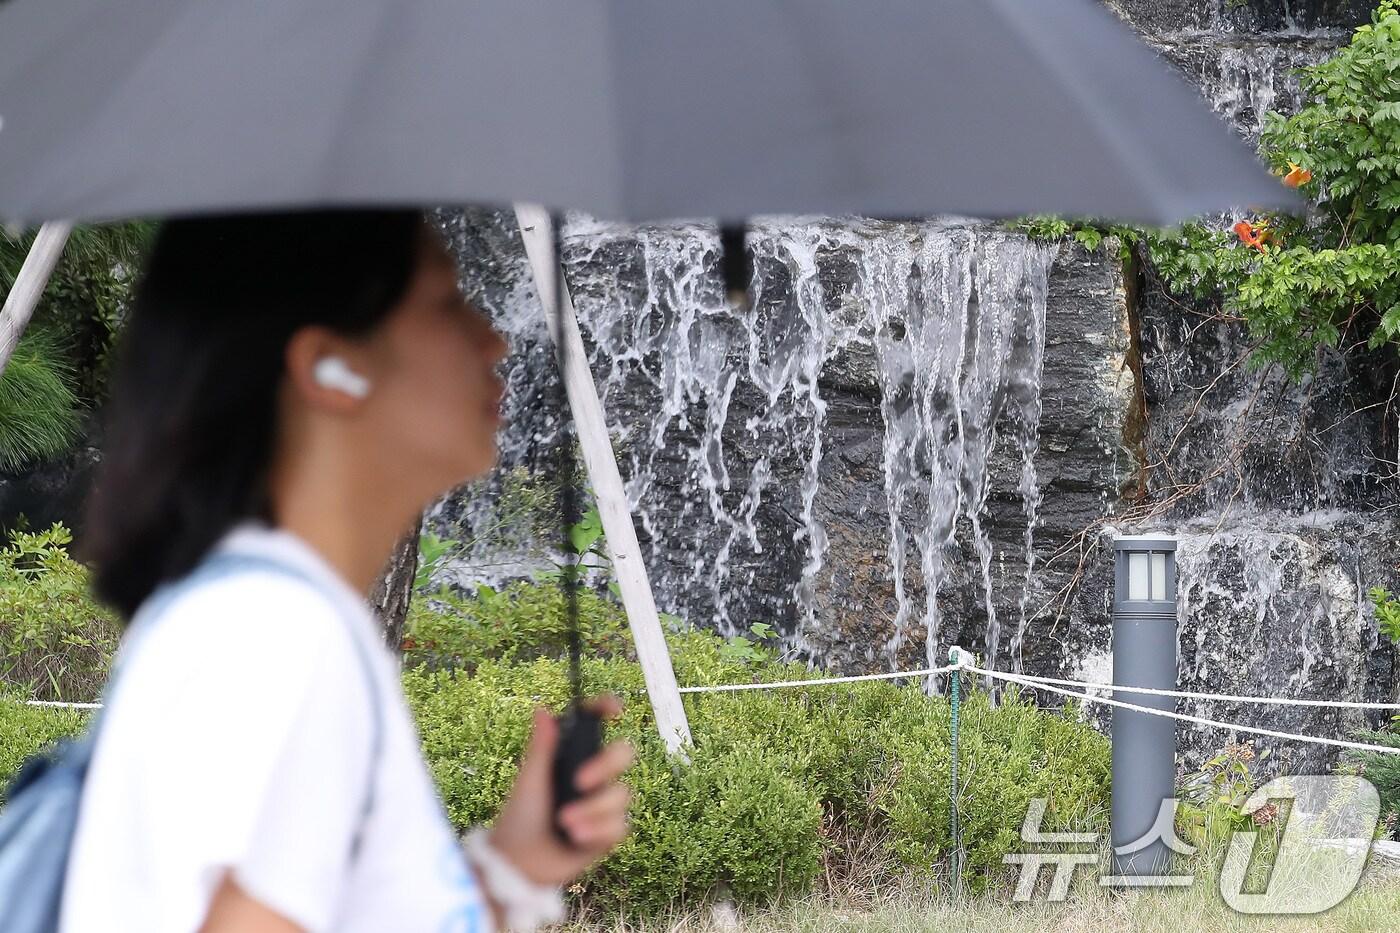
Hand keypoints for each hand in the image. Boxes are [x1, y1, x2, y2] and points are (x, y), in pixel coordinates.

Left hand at [487, 696, 634, 886]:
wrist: (520, 862)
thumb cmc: (520, 817)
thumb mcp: (530, 780)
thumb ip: (541, 747)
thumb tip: (542, 709)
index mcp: (573, 757)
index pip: (596, 726)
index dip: (608, 711)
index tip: (614, 710)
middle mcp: (594, 776)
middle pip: (623, 754)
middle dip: (606, 764)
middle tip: (580, 781)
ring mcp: (603, 804)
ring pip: (622, 793)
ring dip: (592, 809)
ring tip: (565, 823)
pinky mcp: (609, 832)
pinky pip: (620, 824)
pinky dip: (597, 830)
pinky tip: (576, 837)